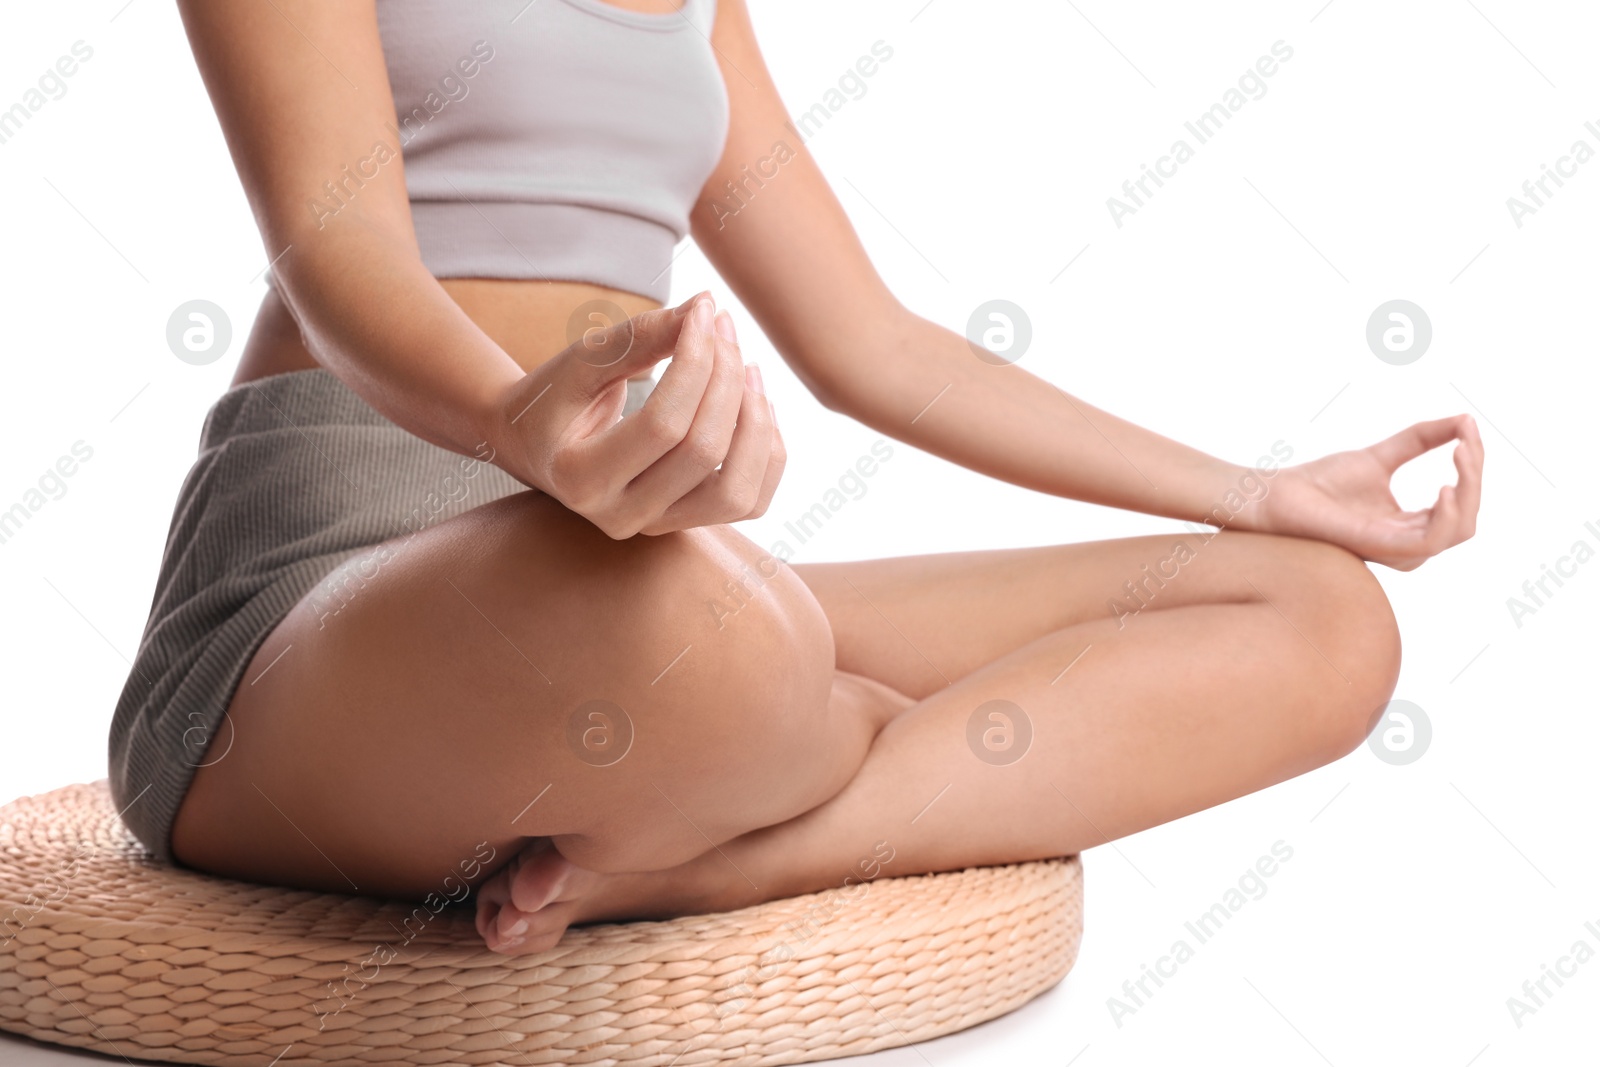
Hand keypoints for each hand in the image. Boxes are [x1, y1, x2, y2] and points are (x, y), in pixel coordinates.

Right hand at [487, 292, 785, 537]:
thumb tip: (707, 307)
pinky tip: (754, 401)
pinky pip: (750, 501)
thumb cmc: (555, 398)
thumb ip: (639, 336)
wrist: (536, 445)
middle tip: (723, 327)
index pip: (662, 424)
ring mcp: (657, 527)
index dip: (695, 363)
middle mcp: (620, 516)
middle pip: (702, 453)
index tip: (703, 312)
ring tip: (747, 367)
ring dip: (756, 423)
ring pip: (737, 493)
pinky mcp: (685, 524)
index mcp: (581, 479)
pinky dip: (766, 450)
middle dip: (726, 380)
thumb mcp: (581, 361)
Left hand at [1259, 414, 1482, 570]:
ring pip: (1458, 530)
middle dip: (1474, 478)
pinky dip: (1446, 515)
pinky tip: (1445, 487)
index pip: (1461, 503)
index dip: (1473, 466)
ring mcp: (1396, 549)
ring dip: (1468, 491)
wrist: (1278, 495)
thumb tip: (1465, 419)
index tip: (1469, 427)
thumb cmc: (1321, 482)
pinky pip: (1430, 542)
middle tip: (1466, 441)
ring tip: (1460, 454)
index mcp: (1411, 525)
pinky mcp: (1380, 547)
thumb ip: (1421, 439)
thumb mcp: (1382, 454)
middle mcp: (1409, 544)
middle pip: (1467, 519)